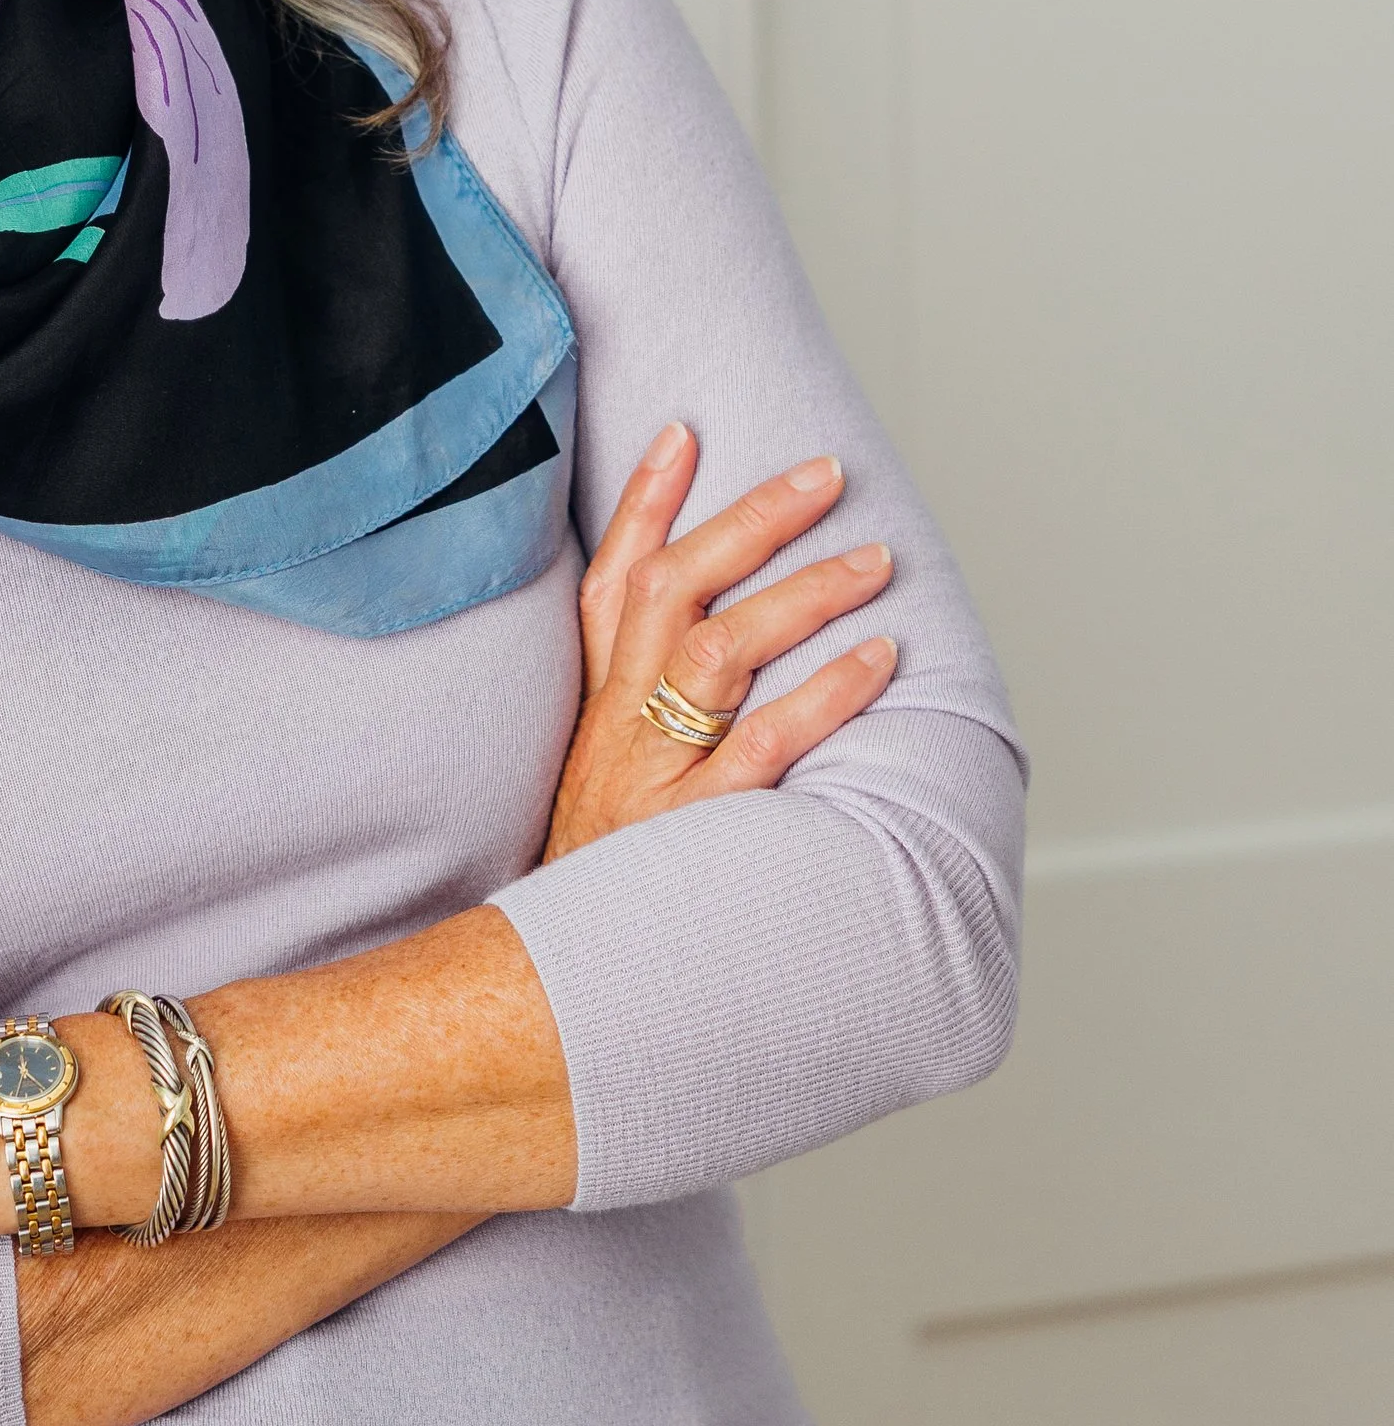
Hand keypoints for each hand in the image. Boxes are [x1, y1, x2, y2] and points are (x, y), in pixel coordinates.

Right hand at [543, 425, 896, 859]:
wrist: (548, 992)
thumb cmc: (598, 883)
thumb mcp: (590, 786)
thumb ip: (635, 721)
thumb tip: (703, 662)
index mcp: (592, 709)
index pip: (608, 582)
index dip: (645, 504)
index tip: (686, 433)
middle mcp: (616, 726)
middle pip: (669, 590)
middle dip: (747, 521)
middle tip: (824, 476)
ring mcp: (651, 773)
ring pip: (716, 651)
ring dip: (798, 594)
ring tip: (871, 560)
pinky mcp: (692, 828)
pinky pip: (761, 744)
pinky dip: (824, 695)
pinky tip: (877, 659)